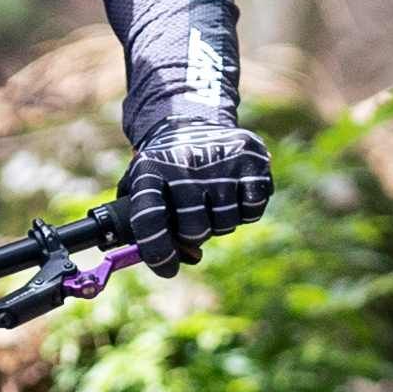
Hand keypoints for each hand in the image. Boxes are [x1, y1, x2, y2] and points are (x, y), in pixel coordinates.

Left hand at [120, 113, 273, 268]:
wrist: (191, 122)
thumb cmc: (164, 170)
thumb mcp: (140, 188)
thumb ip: (143, 229)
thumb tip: (171, 263)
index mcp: (149, 170)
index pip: (149, 218)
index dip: (158, 250)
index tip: (168, 269)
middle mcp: (184, 162)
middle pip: (194, 229)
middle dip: (194, 235)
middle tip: (192, 219)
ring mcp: (220, 159)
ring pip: (226, 224)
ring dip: (219, 223)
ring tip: (211, 199)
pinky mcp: (251, 159)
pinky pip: (252, 211)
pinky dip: (245, 211)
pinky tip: (234, 193)